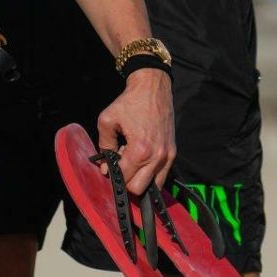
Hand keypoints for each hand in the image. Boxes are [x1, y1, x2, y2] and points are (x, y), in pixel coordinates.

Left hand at [96, 67, 175, 195]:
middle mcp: (156, 157)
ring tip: (133, 161)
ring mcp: (167, 156)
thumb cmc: (129, 103)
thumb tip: (106, 167)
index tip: (108, 165)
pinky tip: (142, 159)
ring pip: (152, 187)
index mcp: (140, 150)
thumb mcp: (107, 120)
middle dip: (126, 181)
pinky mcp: (172, 153)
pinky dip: (151, 174)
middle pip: (138, 188)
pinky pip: (162, 176)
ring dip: (140, 179)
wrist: (153, 88)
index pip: (124, 178)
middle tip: (121, 163)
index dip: (112, 174)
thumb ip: (104, 146)